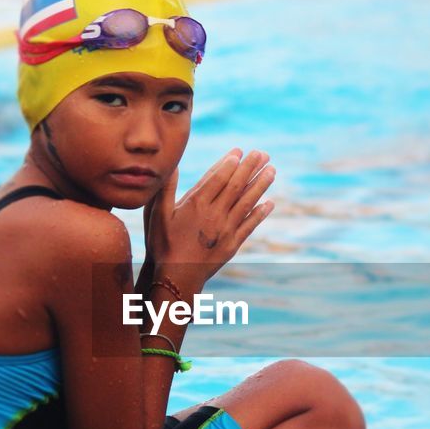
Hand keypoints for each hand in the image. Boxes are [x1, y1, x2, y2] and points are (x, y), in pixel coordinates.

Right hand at [146, 148, 274, 288]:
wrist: (176, 277)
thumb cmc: (163, 244)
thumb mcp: (158, 215)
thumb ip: (166, 189)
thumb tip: (171, 165)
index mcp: (196, 205)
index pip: (218, 179)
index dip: (229, 164)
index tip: (240, 151)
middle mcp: (214, 215)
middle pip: (236, 186)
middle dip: (250, 168)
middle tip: (263, 153)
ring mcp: (226, 230)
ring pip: (247, 202)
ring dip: (260, 185)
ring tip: (272, 170)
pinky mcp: (232, 244)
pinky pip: (250, 225)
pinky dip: (260, 213)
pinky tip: (270, 203)